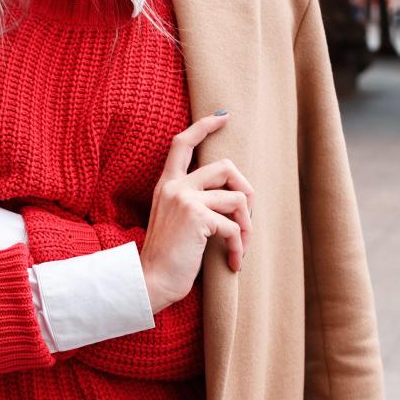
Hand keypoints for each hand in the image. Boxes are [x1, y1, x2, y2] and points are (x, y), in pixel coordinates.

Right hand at [140, 111, 253, 312]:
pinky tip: (234, 263)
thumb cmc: (166, 259)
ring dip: (247, 225)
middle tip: (248, 217)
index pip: (182, 144)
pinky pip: (234, 226)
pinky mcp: (197, 217)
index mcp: (166, 186)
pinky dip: (239, 246)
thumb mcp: (176, 223)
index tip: (223, 117)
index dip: (204, 127)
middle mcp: (175, 187)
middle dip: (246, 190)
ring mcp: (185, 199)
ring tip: (241, 246)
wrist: (150, 282)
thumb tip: (234, 196)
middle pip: (225, 166)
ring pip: (237, 197)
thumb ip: (194, 203)